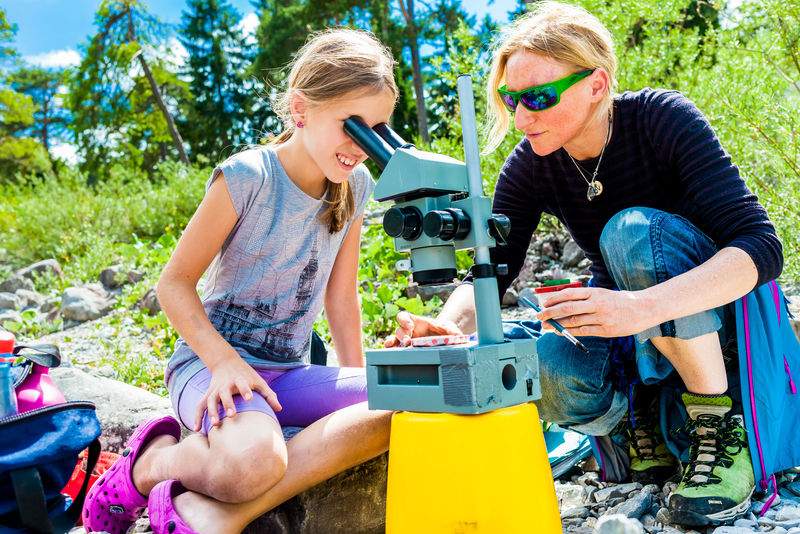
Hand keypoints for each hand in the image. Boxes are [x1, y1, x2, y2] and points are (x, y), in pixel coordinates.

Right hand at [195, 355, 281, 430]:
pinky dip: (197, 416)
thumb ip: (269, 394)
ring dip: (211, 411)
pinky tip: (196, 428)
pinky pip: (200, 406)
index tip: (249, 398)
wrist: (226, 362)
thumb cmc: (246, 375)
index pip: (242, 383)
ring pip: (210, 400)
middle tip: (231, 415)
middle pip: (224, 393)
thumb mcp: (258, 381)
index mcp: (239, 379)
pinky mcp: (208, 394)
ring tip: (215, 424)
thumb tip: (280, 409)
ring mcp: (215, 390)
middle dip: (227, 403)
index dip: (245, 389)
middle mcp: (225, 385)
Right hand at [383, 311, 462, 346]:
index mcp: (416, 322)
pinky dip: (391, 353)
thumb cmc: (446, 332)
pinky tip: (391, 357)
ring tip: (394, 350)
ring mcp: (405, 342)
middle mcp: (408, 331)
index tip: (410, 326)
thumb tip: (459, 338)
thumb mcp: (451, 330)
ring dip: (393, 345)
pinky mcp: (405, 352)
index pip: (404, 316)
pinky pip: (395, 351)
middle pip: (399, 330)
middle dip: (402, 336)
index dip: (404, 320)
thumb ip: (453, 332)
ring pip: (394, 341)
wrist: (445, 341)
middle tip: (408, 342)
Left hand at [534, 287, 650, 337]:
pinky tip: (561, 333)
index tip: (543, 304)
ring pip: (573, 321)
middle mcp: (596, 303)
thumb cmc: (620, 301)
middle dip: (550, 313)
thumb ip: (585, 298)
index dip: (553, 300)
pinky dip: (570, 332)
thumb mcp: (602, 293)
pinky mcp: (606, 330)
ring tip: (546, 327)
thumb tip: (562, 304)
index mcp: (594, 292)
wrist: (644, 308)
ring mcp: (601, 317)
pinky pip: (583, 332)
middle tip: (538, 317)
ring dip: (557, 325)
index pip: (568, 294)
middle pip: (567, 308)